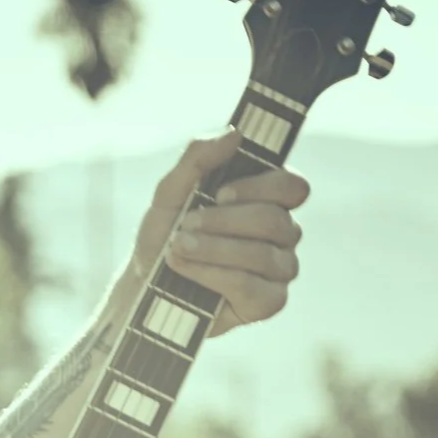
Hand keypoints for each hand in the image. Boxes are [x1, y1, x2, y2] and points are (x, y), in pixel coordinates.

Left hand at [121, 127, 310, 337]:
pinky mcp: (267, 302)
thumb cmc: (164, 234)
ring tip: (178, 248)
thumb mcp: (171, 192)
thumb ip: (199, 158)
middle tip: (187, 225)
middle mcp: (282, 233)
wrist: (144, 284)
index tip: (220, 193)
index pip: (292, 187)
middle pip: (275, 221)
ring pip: (262, 255)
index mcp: (268, 200)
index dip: (260, 188)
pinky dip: (213, 276)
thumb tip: (235, 134)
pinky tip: (186, 270)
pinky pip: (251, 287)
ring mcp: (279, 270)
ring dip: (214, 249)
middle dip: (224, 222)